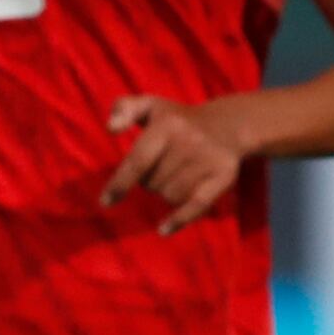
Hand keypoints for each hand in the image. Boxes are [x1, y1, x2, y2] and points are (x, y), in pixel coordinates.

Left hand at [99, 93, 243, 234]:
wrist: (227, 124)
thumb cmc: (177, 119)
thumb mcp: (149, 105)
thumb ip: (123, 108)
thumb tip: (110, 128)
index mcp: (168, 125)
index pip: (138, 161)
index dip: (119, 184)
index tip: (105, 202)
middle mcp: (189, 142)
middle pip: (151, 183)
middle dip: (148, 181)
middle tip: (161, 165)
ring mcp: (207, 160)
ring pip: (169, 197)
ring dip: (165, 192)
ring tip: (175, 174)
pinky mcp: (223, 176)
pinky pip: (196, 206)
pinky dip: (179, 220)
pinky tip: (163, 230)